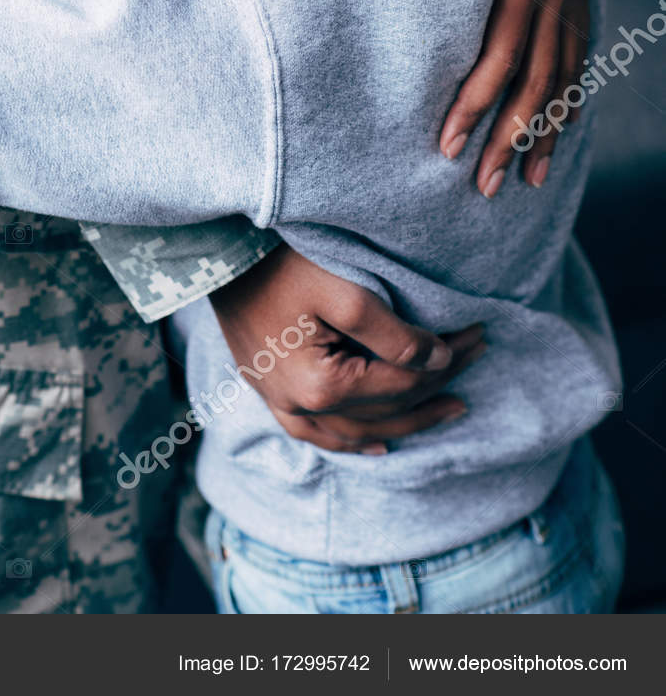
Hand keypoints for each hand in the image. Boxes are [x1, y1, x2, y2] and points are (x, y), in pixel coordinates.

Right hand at [211, 247, 485, 452]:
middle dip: (437, 385)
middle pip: (386, 409)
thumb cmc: (277, 262)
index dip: (446, 362)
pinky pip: (316, 434)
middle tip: (477, 358)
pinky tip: (379, 443)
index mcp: (319, 386)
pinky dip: (352, 440)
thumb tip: (436, 360)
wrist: (217, 253)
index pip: (402, 383)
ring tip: (450, 409)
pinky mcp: (267, 390)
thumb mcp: (342, 289)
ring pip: (357, 431)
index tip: (477, 336)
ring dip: (407, 421)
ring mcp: (279, 402)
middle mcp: (298, 407)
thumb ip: (392, 332)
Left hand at [359, 0, 585, 193]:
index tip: (449, 140)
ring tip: (529, 180)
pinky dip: (569, 95)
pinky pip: (578, 52)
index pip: (504, 50)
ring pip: (565, 73)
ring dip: (548, 128)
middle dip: (513, 136)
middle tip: (483, 186)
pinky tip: (561, 127)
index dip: (479, 100)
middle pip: (539, 78)